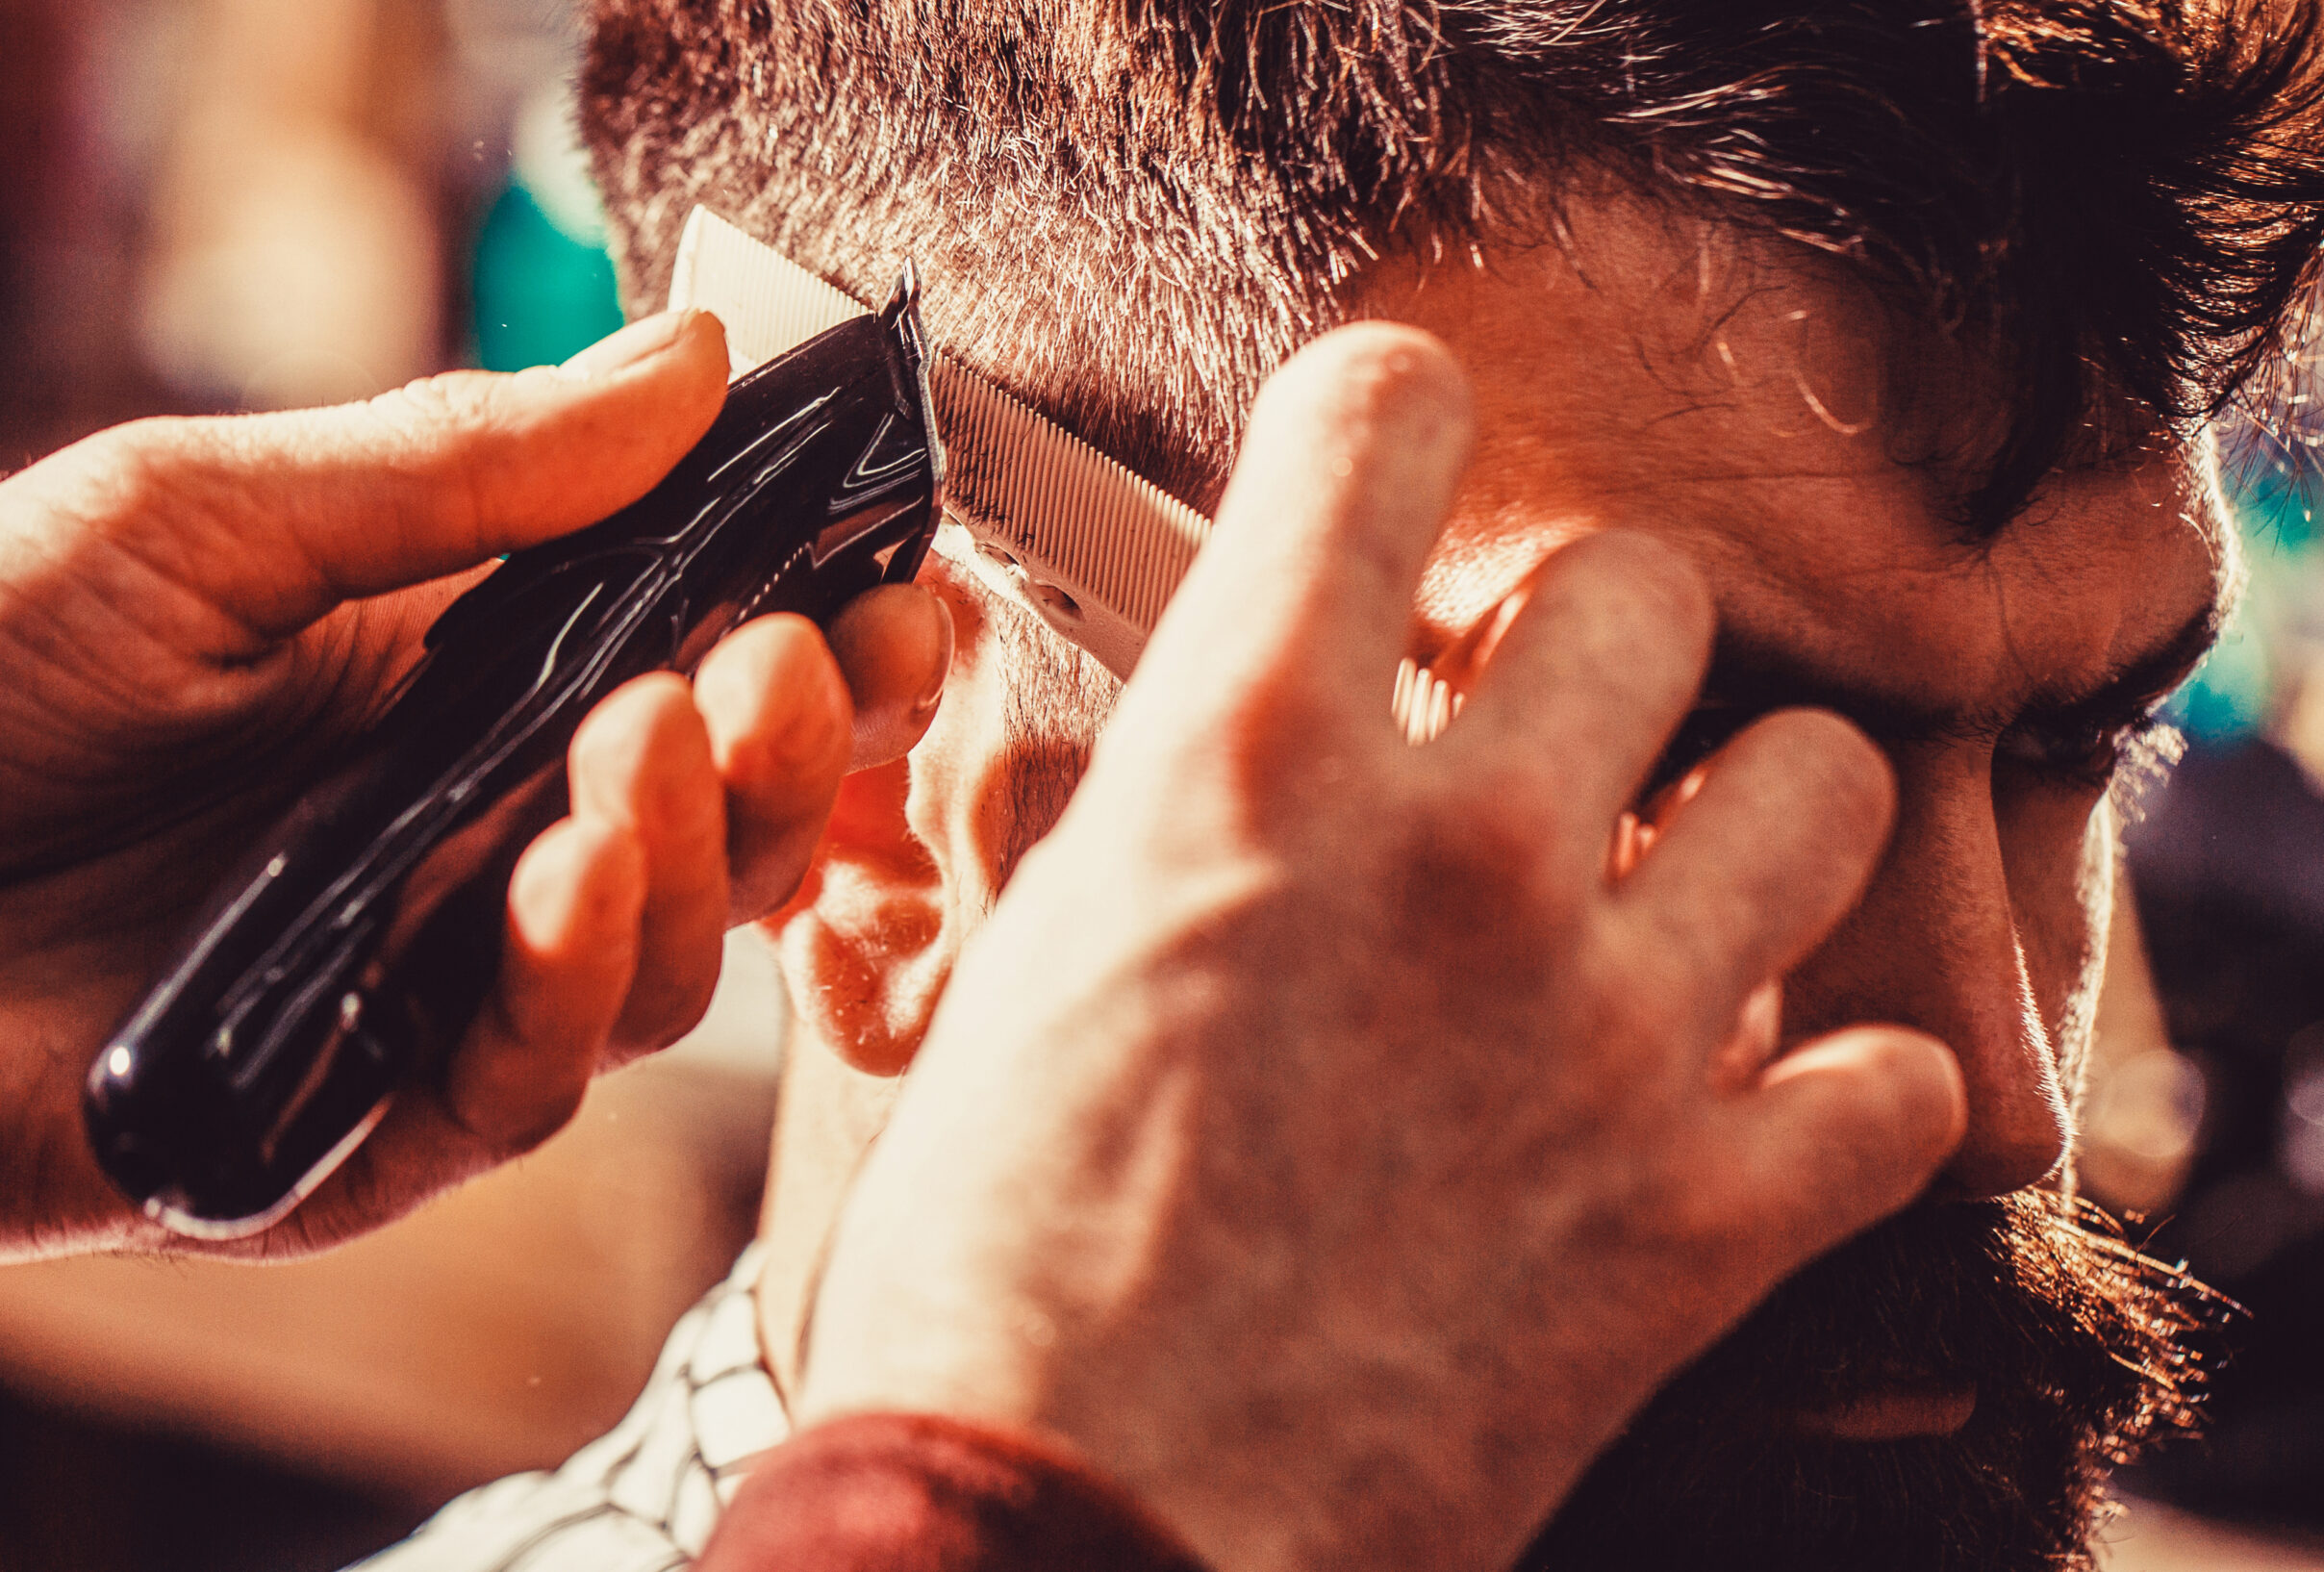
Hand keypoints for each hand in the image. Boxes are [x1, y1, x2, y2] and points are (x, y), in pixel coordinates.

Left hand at [0, 311, 950, 1259]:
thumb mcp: (207, 522)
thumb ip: (465, 464)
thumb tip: (695, 354)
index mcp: (459, 695)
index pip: (702, 680)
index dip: (822, 649)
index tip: (895, 590)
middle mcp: (469, 852)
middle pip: (722, 840)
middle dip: (787, 758)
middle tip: (780, 669)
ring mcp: (414, 997)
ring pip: (654, 976)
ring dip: (691, 866)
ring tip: (643, 751)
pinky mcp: (343, 1133)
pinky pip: (512, 1093)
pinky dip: (563, 993)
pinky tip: (553, 882)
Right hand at [795, 325, 1963, 1568]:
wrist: (1058, 1547)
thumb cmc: (990, 1274)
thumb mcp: (1015, 981)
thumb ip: (1135, 816)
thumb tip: (1181, 723)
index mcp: (1241, 762)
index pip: (1380, 419)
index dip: (1385, 427)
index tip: (1384, 487)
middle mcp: (1451, 851)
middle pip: (1642, 592)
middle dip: (1586, 653)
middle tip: (1525, 751)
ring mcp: (1603, 1032)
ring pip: (1823, 786)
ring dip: (1748, 832)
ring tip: (1667, 903)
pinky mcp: (1702, 1223)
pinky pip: (1893, 1083)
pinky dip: (1833, 1094)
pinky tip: (1742, 1114)